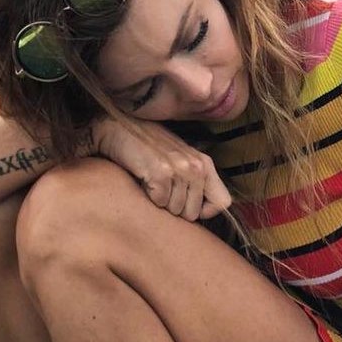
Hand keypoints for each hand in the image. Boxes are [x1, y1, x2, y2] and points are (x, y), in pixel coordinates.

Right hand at [92, 117, 230, 220]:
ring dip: (161, 202)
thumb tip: (202, 213)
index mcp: (205, 164)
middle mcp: (197, 166)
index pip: (223, 202)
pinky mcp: (161, 173)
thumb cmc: (148, 148)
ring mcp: (180, 169)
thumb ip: (195, 181)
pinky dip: (148, 196)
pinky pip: (159, 202)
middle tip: (163, 189)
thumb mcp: (181, 160)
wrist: (117, 128)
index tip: (187, 204)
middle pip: (193, 213)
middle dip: (176, 208)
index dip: (205, 211)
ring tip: (153, 181)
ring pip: (175, 210)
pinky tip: (144, 179)